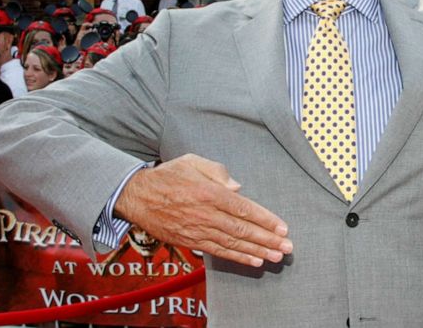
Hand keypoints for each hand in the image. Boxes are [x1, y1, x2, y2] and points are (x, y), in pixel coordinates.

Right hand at [115, 154, 291, 267]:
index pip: (244, 208)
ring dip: (257, 252)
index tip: (282, 228)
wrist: (136, 196)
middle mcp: (206, 214)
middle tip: (287, 248)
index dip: (265, 220)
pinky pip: (218, 251)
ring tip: (276, 257)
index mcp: (209, 193)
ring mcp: (198, 230)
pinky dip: (237, 257)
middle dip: (268, 240)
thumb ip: (217, 171)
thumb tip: (238, 187)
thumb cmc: (167, 176)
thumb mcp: (192, 161)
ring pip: (233, 244)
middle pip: (243, 230)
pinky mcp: (190, 241)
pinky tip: (253, 261)